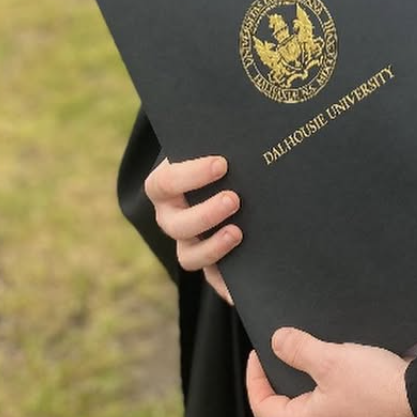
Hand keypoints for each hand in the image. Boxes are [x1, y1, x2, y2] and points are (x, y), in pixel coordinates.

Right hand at [144, 155, 240, 303]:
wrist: (230, 178)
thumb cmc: (221, 155)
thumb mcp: (216, 145)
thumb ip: (224, 141)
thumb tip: (251, 130)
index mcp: (164, 185)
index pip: (166, 182)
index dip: (191, 175)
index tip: (222, 164)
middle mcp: (171, 217)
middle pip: (176, 225)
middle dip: (205, 214)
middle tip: (235, 199)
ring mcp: (189, 243)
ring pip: (190, 256)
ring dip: (212, 247)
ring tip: (239, 232)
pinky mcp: (210, 265)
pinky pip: (215, 280)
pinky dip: (227, 286)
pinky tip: (244, 285)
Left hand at [245, 328, 416, 416]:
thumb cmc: (374, 386)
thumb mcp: (330, 359)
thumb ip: (298, 349)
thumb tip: (276, 341)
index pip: (263, 407)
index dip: (254, 379)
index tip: (257, 352)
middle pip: (286, 406)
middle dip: (279, 375)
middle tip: (280, 348)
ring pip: (311, 401)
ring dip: (305, 376)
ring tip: (307, 348)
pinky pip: (333, 399)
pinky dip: (326, 380)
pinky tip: (337, 358)